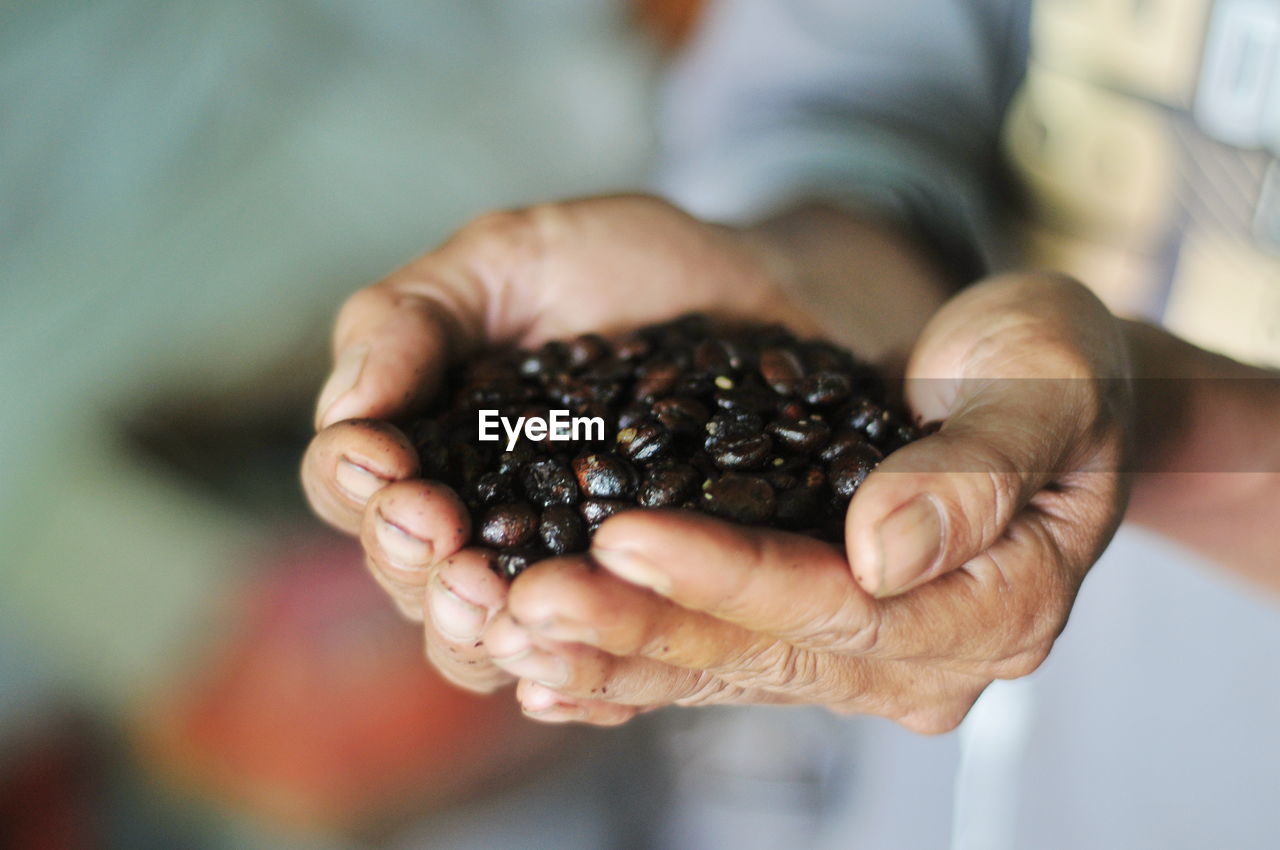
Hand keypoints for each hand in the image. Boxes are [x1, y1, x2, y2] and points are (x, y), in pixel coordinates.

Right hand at [301, 195, 823, 691]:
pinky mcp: (643, 600)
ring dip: (479, 634)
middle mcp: (482, 521)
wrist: (753, 289)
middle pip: (413, 579)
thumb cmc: (621, 265)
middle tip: (444, 543)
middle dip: (413, 568)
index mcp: (429, 445)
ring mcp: (562, 569)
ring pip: (490, 637)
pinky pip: (602, 656)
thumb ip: (414, 316)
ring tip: (502, 608)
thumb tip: (345, 408)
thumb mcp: (509, 257)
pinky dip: (580, 677)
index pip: (356, 488)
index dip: (355, 485)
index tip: (381, 462)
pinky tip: (570, 678)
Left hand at [488, 273, 1131, 730]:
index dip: (728, 576)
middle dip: (639, 625)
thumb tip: (882, 550)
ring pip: (720, 669)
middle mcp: (921, 655)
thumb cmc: (1054, 366)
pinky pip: (712, 662)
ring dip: (611, 652)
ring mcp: (864, 656)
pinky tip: (545, 667)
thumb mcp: (1047, 383)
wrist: (1041, 381)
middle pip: (761, 653)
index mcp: (994, 605)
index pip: (840, 605)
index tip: (624, 533)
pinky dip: (628, 663)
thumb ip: (979, 469)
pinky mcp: (811, 634)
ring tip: (505, 630)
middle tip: (522, 600)